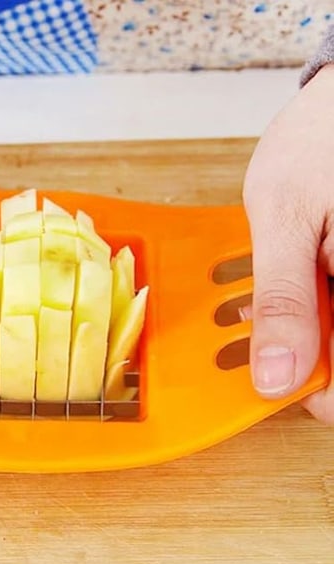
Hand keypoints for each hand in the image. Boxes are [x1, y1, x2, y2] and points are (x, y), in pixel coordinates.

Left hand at [243, 64, 333, 423]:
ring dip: (306, 324)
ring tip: (274, 290)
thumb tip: (278, 376)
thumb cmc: (318, 142)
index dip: (319, 393)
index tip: (276, 382)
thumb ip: (284, 300)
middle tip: (265, 327)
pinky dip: (314, 298)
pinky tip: (294, 276)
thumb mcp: (284, 219)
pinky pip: (332, 297)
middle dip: (305, 350)